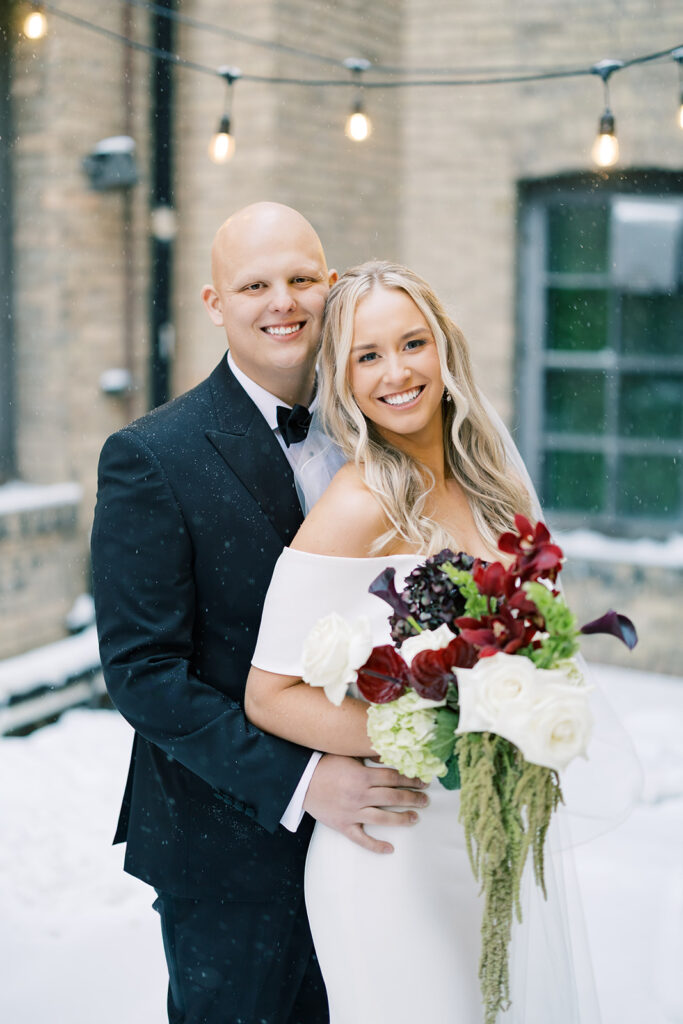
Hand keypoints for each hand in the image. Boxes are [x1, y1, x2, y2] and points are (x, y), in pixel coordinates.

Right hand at [303, 753, 428, 854]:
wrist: (300, 780)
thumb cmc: (325, 763)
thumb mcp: (348, 754)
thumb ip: (368, 756)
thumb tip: (390, 753)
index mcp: (362, 776)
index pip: (394, 777)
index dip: (411, 779)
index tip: (423, 781)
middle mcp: (360, 795)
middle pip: (393, 797)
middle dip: (412, 798)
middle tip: (426, 800)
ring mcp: (352, 812)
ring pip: (383, 818)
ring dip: (402, 818)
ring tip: (415, 818)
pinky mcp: (343, 825)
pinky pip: (361, 839)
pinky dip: (376, 845)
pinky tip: (390, 848)